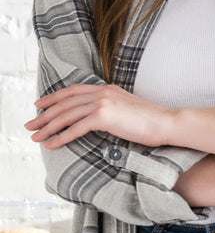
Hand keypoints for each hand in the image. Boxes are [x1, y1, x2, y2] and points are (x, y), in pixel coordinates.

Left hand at [25, 83, 175, 149]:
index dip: (54, 97)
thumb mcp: (128, 108)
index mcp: (107, 89)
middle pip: (65, 103)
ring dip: (48, 127)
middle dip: (44, 114)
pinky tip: (51, 144)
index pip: (73, 90)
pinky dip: (61, 137)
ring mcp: (103, 103)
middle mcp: (102, 93)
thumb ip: (111, 108)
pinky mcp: (104, 117)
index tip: (40, 104)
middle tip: (30, 124)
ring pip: (67, 115)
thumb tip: (96, 118)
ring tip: (35, 136)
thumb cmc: (152, 121)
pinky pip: (76, 128)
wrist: (167, 122)